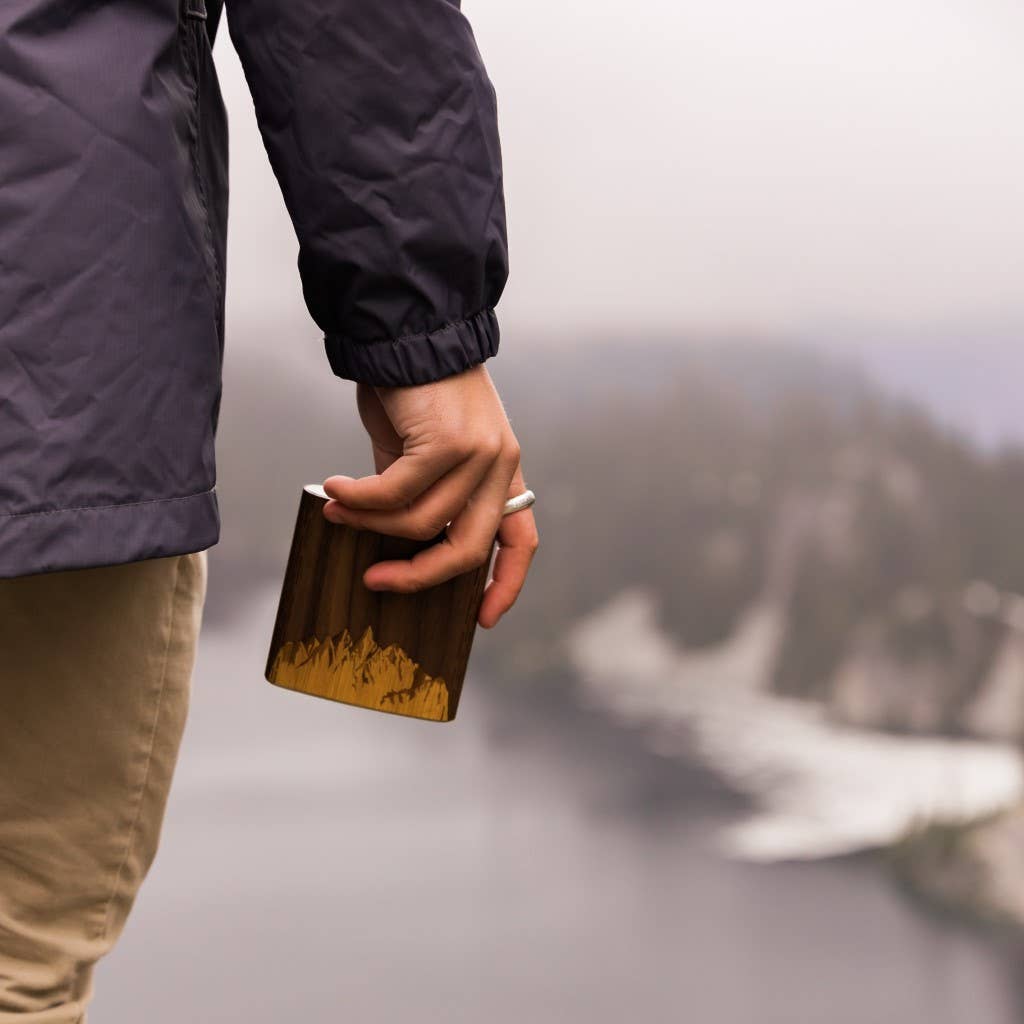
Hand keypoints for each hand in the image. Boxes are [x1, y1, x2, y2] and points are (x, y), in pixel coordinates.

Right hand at [321, 364, 538, 628]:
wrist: (404, 331)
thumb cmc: (410, 394)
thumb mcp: (422, 453)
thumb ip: (419, 497)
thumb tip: (391, 545)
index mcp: (503, 472)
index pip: (522, 541)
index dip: (507, 584)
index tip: (483, 620)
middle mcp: (501, 465)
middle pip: (468, 549)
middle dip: (418, 576)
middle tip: (376, 579)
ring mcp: (480, 453)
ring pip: (421, 523)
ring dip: (368, 525)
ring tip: (335, 512)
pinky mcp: (448, 440)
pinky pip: (396, 493)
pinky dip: (358, 500)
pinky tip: (331, 490)